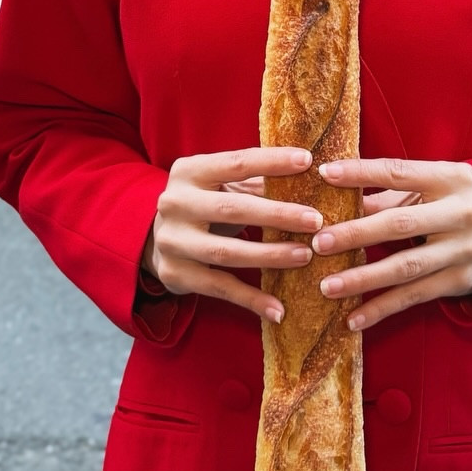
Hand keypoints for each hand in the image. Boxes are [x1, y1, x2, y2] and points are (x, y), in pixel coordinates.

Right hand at [143, 147, 320, 323]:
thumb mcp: (221, 185)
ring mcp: (172, 241)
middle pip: (232, 208)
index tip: (307, 161)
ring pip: (227, 252)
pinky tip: (279, 309)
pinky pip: (220, 288)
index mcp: (189, 171)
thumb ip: (257, 182)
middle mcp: (175, 203)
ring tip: (305, 256)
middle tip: (315, 220)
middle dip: (277, 214)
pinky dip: (251, 299)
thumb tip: (309, 176)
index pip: (236, 163)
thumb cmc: (205, 204)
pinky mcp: (176, 274)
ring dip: (270, 256)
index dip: (272, 161)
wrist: (155, 238)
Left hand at [311, 158, 471, 332]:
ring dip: (363, 278)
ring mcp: (463, 250)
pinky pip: (415, 297)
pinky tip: (353, 319)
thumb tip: (339, 202)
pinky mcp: (460, 281)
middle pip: (400, 224)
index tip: (325, 174)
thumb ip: (389, 194)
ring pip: (405, 267)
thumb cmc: (456, 201)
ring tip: (327, 286)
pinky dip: (382, 309)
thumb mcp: (433, 186)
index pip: (399, 172)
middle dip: (356, 234)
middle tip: (319, 242)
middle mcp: (461, 214)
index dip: (361, 173)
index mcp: (451, 178)